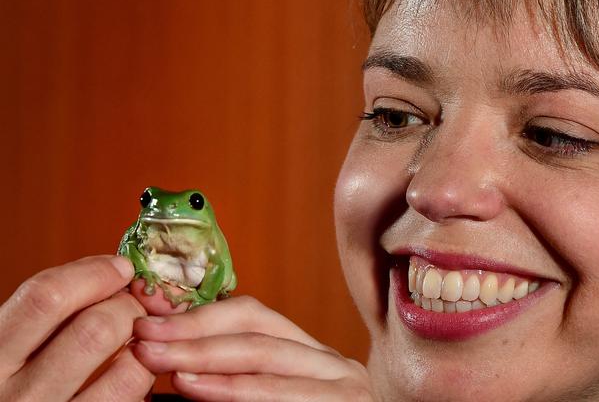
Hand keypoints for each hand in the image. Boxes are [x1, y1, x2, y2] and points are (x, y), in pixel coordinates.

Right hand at [0, 255, 154, 400]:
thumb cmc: (9, 388)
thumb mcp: (8, 349)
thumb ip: (48, 316)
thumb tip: (113, 272)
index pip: (46, 298)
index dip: (94, 274)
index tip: (120, 268)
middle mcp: (17, 397)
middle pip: (96, 329)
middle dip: (129, 308)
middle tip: (136, 307)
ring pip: (128, 371)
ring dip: (144, 348)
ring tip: (138, 343)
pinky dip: (143, 383)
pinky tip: (128, 377)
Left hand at [132, 294, 375, 400]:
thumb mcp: (270, 396)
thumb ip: (234, 377)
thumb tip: (169, 355)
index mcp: (311, 355)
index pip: (254, 315)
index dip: (199, 314)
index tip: (150, 320)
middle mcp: (332, 363)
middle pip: (258, 331)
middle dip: (196, 333)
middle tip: (145, 338)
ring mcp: (344, 387)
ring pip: (269, 358)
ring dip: (209, 361)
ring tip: (164, 364)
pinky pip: (285, 397)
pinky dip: (238, 394)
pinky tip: (199, 391)